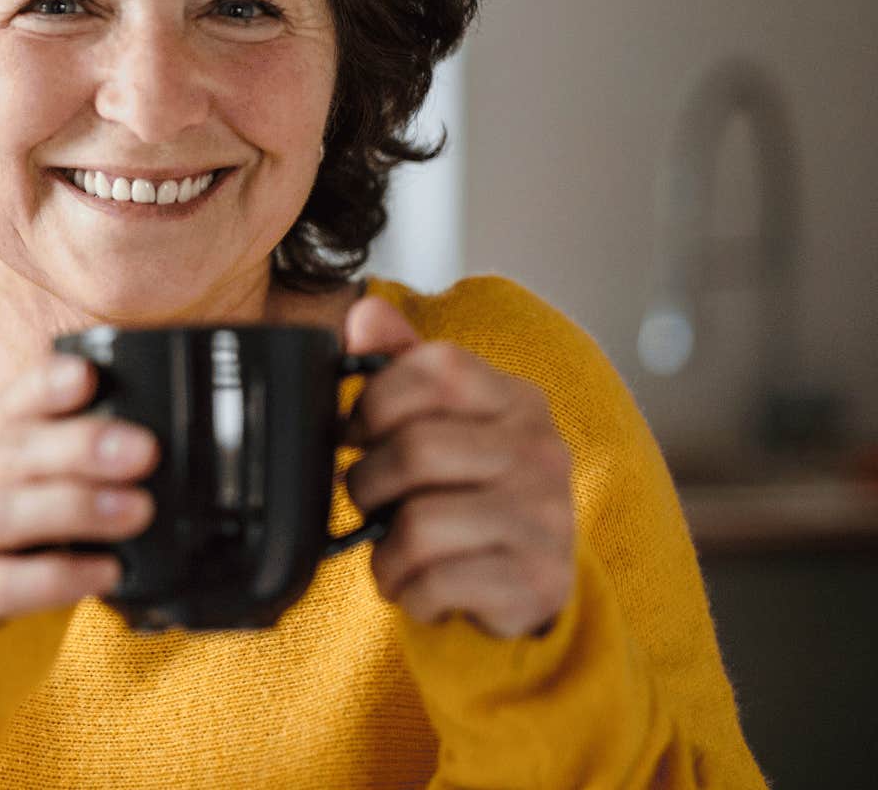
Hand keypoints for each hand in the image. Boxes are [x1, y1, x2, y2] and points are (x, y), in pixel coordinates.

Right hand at [0, 353, 159, 632]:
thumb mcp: (17, 478)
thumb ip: (61, 453)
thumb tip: (141, 439)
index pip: (7, 404)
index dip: (44, 388)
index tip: (87, 375)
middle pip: (10, 456)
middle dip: (79, 449)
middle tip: (144, 450)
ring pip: (1, 516)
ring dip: (74, 509)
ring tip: (137, 510)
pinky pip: (2, 584)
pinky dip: (60, 577)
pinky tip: (107, 571)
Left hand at [341, 297, 575, 637]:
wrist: (525, 585)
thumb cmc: (469, 495)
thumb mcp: (442, 423)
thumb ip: (402, 365)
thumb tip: (362, 316)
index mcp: (515, 399)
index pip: (433, 369)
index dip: (375, 401)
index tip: (360, 434)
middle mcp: (542, 450)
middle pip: (415, 451)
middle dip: (367, 485)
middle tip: (371, 502)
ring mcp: (547, 516)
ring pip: (420, 524)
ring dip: (385, 551)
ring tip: (395, 552)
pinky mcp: (541, 579)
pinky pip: (438, 582)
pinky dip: (410, 591)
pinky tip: (422, 587)